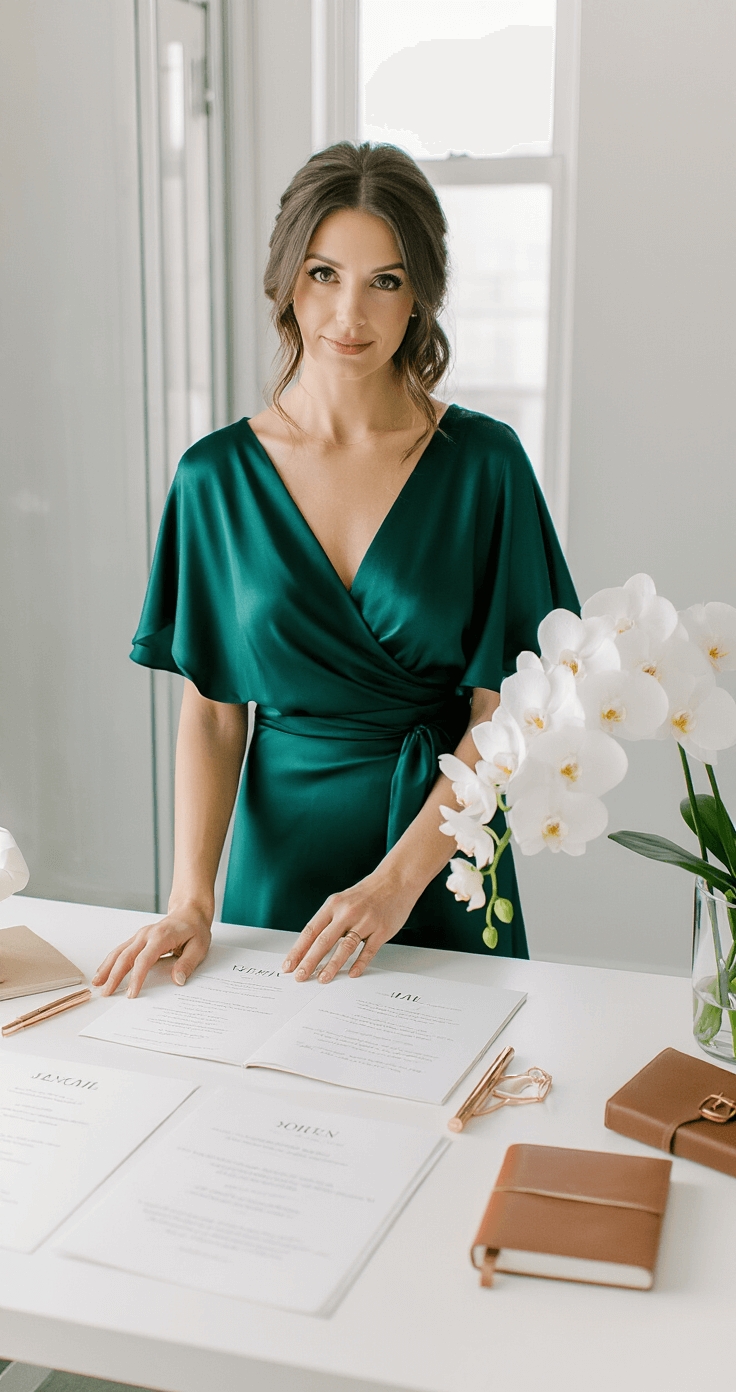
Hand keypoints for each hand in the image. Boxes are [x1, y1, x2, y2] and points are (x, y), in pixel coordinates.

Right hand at [92, 907, 211, 997]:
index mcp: (161, 936)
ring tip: (97, 983)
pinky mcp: (138, 938)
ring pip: (119, 951)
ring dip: (107, 967)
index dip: (136, 978)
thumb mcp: (199, 947)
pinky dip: (110, 961)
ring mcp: (140, 935)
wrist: (190, 912)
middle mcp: (147, 934)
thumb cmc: (194, 929)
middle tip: (106, 992)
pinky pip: (121, 949)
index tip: (131, 993)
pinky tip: (103, 970)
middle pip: (125, 956)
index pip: (144, 960)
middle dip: (114, 975)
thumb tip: (178, 980)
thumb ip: (187, 964)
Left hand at [281, 868, 415, 983]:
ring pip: (345, 947)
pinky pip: (369, 950)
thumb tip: (309, 947)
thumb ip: (328, 922)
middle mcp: (347, 912)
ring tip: (323, 979)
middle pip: (324, 940)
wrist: (395, 881)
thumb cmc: (366, 894)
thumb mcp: (341, 901)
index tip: (289, 965)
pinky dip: (359, 963)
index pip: (310, 931)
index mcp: (333, 905)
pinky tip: (352, 973)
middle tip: (300, 976)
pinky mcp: (382, 930)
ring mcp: (366, 921)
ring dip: (332, 965)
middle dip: (309, 961)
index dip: (298, 950)